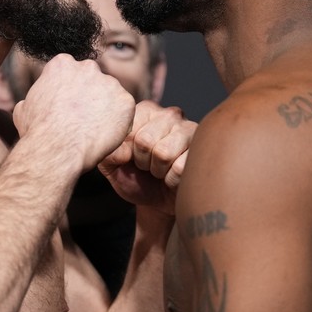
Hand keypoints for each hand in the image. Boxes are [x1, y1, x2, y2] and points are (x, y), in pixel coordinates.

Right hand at [14, 55, 134, 170]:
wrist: (57, 148)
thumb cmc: (38, 131)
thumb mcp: (24, 108)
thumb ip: (34, 98)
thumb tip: (31, 103)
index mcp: (62, 64)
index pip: (72, 72)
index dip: (71, 91)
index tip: (69, 106)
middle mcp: (88, 67)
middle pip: (94, 80)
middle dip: (91, 97)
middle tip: (83, 119)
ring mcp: (110, 83)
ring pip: (111, 95)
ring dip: (106, 110)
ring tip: (93, 130)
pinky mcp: (126, 101)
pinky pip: (125, 112)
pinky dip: (119, 123)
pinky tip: (105, 135)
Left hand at [98, 100, 195, 214]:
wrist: (157, 202)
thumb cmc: (134, 177)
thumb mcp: (111, 165)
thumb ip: (108, 153)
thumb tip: (124, 152)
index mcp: (145, 110)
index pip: (127, 129)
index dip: (125, 151)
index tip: (130, 156)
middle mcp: (169, 114)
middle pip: (145, 141)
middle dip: (142, 161)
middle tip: (147, 165)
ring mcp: (190, 130)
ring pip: (163, 153)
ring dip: (158, 170)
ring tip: (160, 169)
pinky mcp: (203, 150)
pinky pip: (179, 168)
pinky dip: (172, 180)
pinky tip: (174, 176)